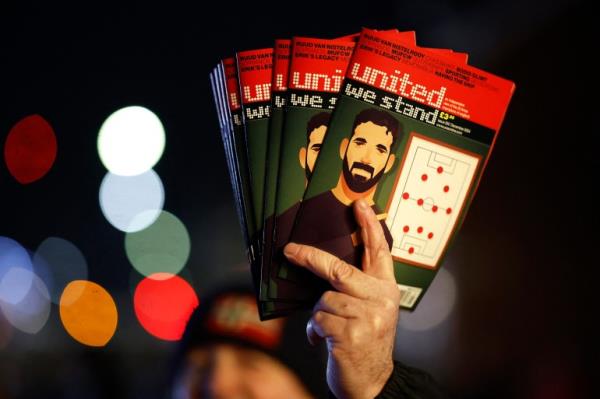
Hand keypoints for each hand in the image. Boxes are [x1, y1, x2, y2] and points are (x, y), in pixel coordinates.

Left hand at [284, 199, 400, 398]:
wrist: (372, 381)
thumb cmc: (365, 341)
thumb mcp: (370, 310)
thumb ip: (357, 287)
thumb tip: (320, 265)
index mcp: (386, 288)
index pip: (378, 252)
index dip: (368, 226)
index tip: (358, 204)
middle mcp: (381, 299)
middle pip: (339, 270)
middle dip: (310, 259)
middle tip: (291, 251)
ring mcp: (368, 317)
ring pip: (324, 299)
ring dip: (319, 316)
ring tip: (330, 330)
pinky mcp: (352, 334)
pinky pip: (319, 320)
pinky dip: (315, 331)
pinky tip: (326, 341)